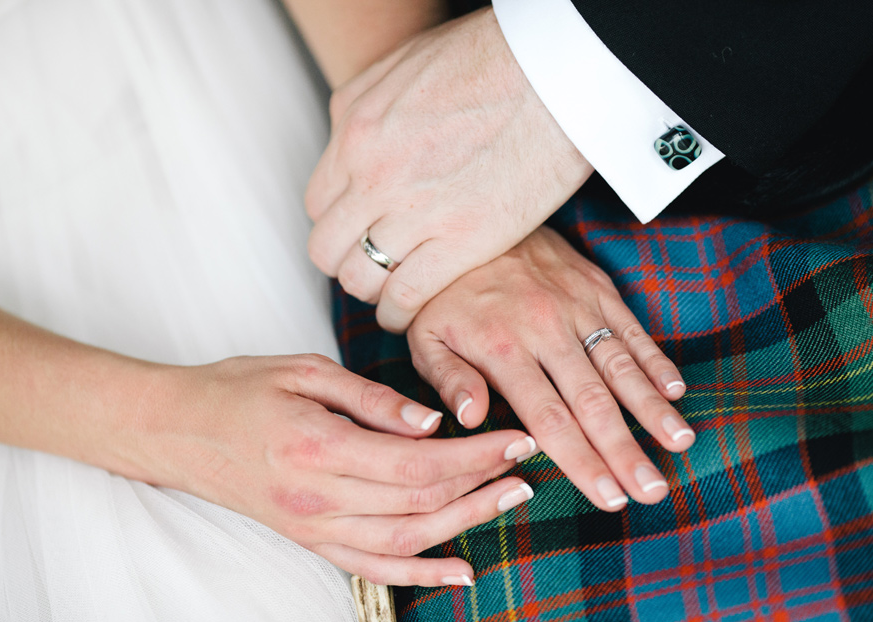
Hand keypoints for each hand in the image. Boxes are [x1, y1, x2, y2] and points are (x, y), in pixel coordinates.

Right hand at [131, 354, 537, 586]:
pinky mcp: (311, 541)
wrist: (176, 431)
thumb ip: (372, 399)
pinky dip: (420, 574)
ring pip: (406, 539)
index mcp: (321, 448)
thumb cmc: (239, 390)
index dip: (475, 456)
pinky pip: (373, 569)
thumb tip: (433, 423)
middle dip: (482, 485)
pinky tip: (460, 572)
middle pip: (421, 501)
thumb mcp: (305, 372)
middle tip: (528, 465)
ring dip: (466, 525)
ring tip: (510, 501)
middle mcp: (321, 499)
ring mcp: (315, 528)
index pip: (418, 462)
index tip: (515, 439)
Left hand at [306, 6, 592, 332]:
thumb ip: (371, 109)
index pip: (317, 203)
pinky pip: (405, 296)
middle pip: (328, 248)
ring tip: (389, 296)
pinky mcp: (461, 240)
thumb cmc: (495, 57)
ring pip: (360, 278)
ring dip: (371, 292)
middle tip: (371, 266)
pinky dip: (399, 313)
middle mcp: (373, 173)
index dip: (338, 225)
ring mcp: (414, 210)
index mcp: (357, 129)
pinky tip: (407, 313)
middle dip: (346, 262)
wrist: (555, 70)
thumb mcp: (405, 66)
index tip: (357, 234)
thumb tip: (361, 139)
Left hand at [407, 227, 693, 511]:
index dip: (582, 461)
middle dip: (625, 450)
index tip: (609, 497)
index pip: (548, 419)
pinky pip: (631, 327)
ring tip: (680, 445)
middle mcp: (546, 330)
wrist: (467, 222)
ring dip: (653, 409)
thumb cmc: (442, 291)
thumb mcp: (425, 337)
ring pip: (622, 366)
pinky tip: (675, 390)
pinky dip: (654, 359)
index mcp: (503, 350)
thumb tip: (474, 419)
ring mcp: (576, 306)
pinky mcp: (595, 287)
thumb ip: (449, 380)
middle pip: (593, 402)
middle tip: (652, 491)